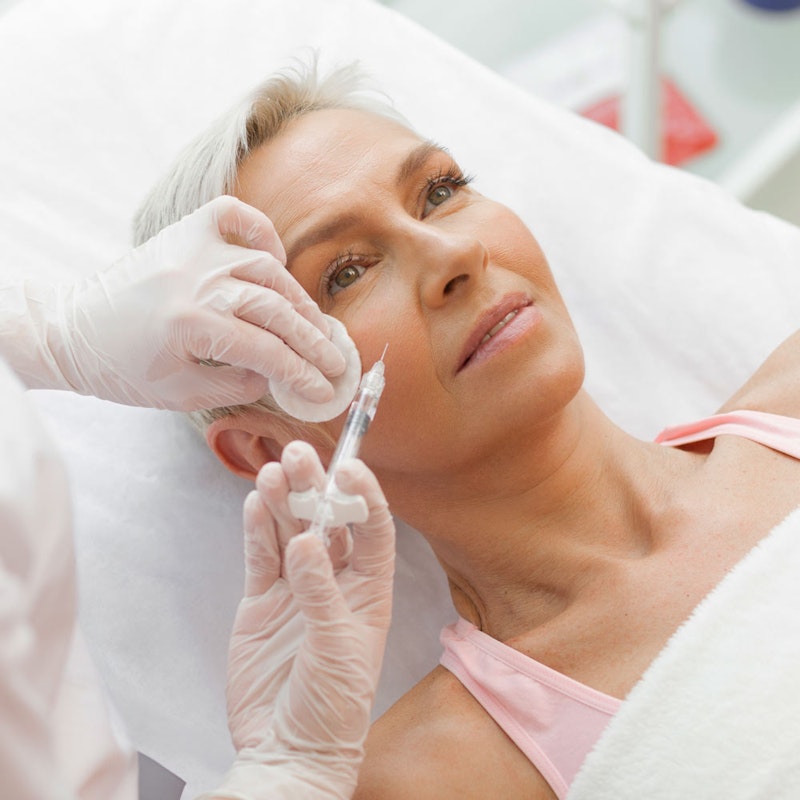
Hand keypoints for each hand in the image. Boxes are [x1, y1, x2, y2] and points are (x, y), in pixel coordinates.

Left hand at [2, 196, 344, 409]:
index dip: (301, 373)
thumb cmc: (122, 368)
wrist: (72, 331)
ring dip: (299, 300)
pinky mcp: (185, 231)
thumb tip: (277, 377)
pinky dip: (263, 233)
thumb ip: (235, 387)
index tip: (323, 390)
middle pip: (276, 309)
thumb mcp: (179, 395)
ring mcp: (192, 249)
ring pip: (267, 269)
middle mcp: (196, 278)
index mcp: (190, 323)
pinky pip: (236, 217)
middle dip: (313, 341)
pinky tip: (277, 261)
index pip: (265, 350)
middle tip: (337, 362)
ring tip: (319, 327)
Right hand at [208, 441, 394, 799]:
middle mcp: (334, 582)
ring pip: (289, 532)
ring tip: (273, 471)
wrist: (287, 749)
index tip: (349, 467)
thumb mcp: (337, 648)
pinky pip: (260, 557)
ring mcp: (295, 589)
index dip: (362, 496)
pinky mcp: (261, 601)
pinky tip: (255, 502)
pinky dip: (257, 530)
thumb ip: (320, 593)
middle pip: (326, 523)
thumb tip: (304, 542)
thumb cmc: (333, 706)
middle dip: (315, 487)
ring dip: (282, 501)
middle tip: (299, 453)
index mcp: (368, 591)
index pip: (372, 532)